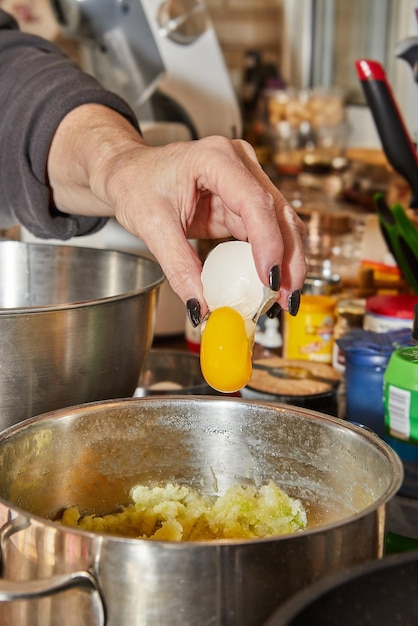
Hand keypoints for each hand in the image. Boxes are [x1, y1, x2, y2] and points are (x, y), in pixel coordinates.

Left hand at [48, 104, 305, 318]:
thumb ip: (178, 265)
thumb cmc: (137, 184)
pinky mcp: (244, 202)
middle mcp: (239, 164)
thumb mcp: (151, 225)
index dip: (268, 242)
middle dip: (288, 259)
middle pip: (277, 213)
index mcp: (215, 157)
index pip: (253, 201)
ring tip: (285, 298)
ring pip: (281, 224)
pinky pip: (267, 232)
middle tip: (287, 298)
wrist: (131, 173)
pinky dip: (272, 259)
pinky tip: (273, 285)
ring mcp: (246, 181)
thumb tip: (199, 305)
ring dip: (287, 262)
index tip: (270, 279)